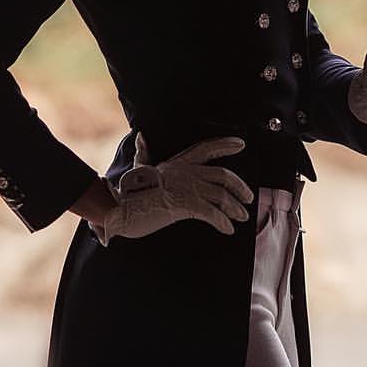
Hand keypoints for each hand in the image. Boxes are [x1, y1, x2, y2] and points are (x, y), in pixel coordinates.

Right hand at [90, 133, 253, 245]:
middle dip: (240, 187)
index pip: (206, 148)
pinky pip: (212, 213)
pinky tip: (227, 229)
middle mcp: (187, 172)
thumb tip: (140, 136)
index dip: (225, 145)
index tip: (241, 144)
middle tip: (248, 198)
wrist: (118, 208)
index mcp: (178, 163)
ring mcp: (188, 188)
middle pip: (223, 176)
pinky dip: (222, 222)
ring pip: (221, 195)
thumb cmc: (128, 191)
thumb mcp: (139, 169)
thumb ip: (143, 153)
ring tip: (241, 218)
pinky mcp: (186, 205)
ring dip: (235, 208)